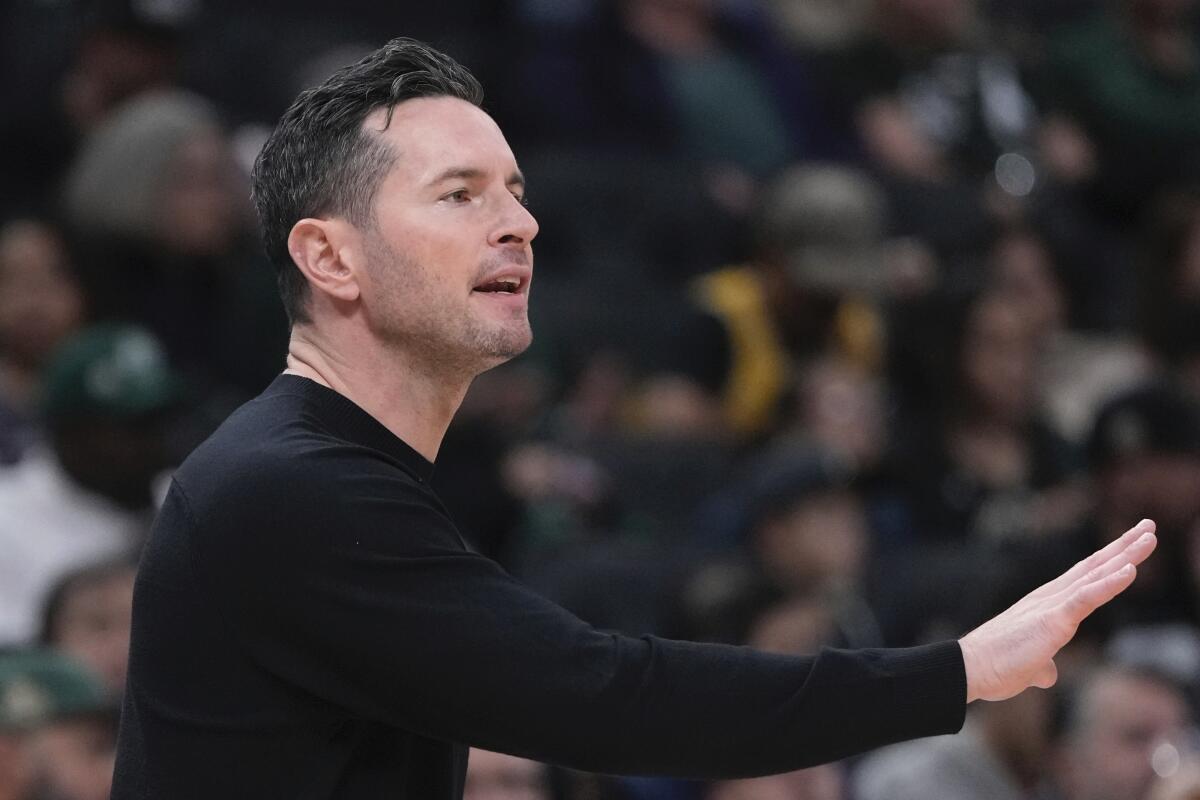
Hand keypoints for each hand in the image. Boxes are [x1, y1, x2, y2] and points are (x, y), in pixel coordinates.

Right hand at [959, 519, 1157, 702]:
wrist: (969, 668)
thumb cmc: (994, 665)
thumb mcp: (1028, 665)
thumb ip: (1042, 665)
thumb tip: (1048, 673)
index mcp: (1047, 605)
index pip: (1085, 577)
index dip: (1110, 559)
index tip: (1132, 542)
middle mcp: (1050, 598)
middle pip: (1094, 567)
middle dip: (1124, 546)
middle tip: (1148, 526)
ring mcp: (1052, 606)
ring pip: (1095, 575)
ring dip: (1125, 555)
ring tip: (1149, 536)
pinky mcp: (1052, 620)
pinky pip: (1086, 598)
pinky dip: (1109, 584)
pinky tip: (1129, 570)